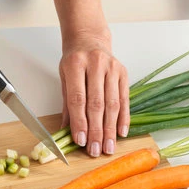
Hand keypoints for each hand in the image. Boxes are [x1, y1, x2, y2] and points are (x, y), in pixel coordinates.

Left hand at [59, 31, 129, 156]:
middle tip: (96, 150)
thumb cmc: (75, 60)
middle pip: (96, 104)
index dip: (80, 122)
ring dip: (110, 129)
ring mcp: (112, 68)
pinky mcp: (124, 72)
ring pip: (112, 104)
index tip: (80, 140)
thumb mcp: (64, 77)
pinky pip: (124, 99)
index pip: (78, 98)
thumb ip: (66, 104)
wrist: (90, 38)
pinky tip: (121, 132)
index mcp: (75, 65)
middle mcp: (95, 64)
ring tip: (108, 147)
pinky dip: (123, 118)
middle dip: (96, 130)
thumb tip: (66, 131)